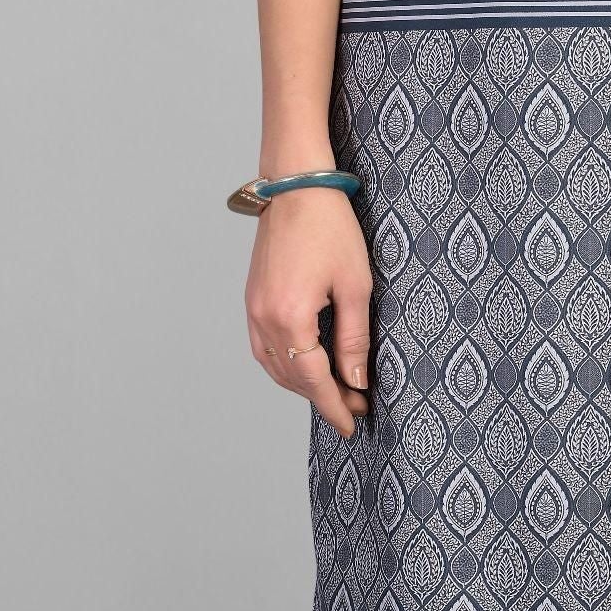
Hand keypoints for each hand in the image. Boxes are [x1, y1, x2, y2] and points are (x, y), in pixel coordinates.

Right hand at [244, 191, 372, 437]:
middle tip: (355, 407)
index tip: (353, 424)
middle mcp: (264, 319)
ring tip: (335, 392)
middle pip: (293, 378)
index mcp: (290, 317)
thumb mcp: (355, 286)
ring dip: (303, 385)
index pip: (314, 380)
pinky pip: (264, 348)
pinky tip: (307, 367)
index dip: (335, 406)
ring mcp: (253, 309)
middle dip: (324, 398)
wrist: (296, 186)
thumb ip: (354, 339)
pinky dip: (285, 365)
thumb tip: (357, 381)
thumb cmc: (330, 227)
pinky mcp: (252, 299)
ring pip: (275, 367)